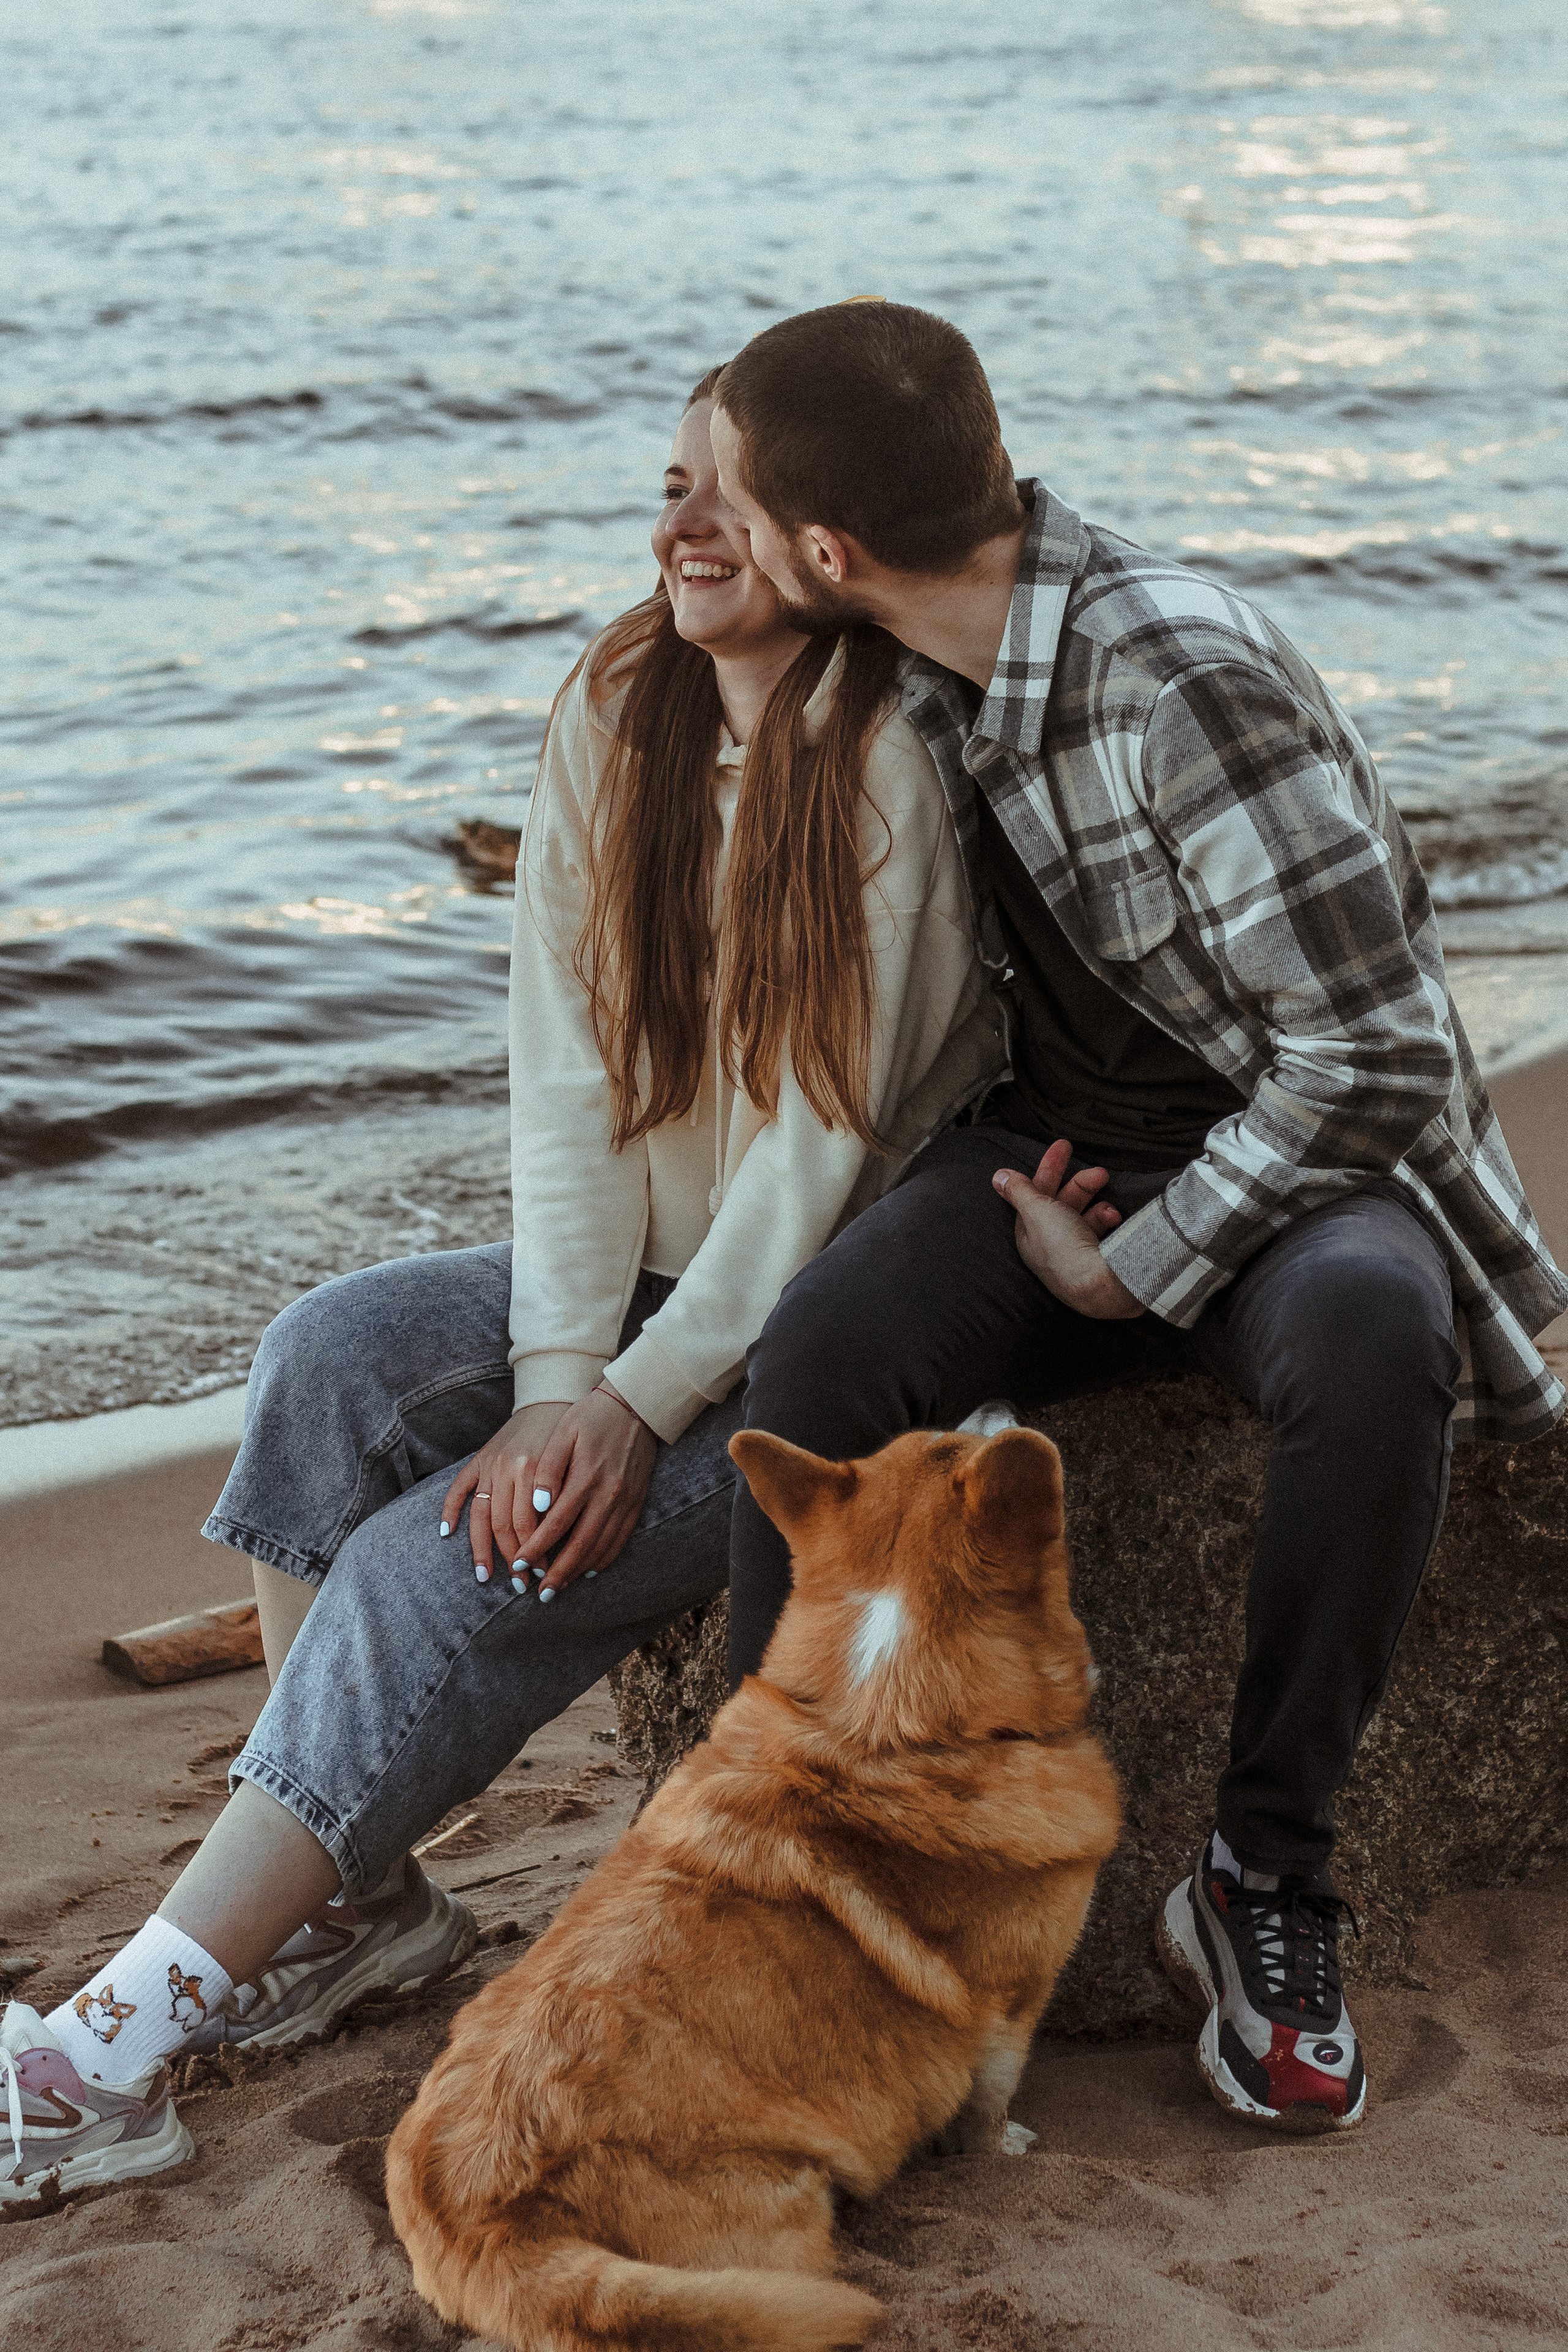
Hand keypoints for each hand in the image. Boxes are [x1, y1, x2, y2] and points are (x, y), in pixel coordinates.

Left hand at [441, 1390, 656, 1596]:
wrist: (637, 1404)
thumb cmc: (591, 1416)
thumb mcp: (563, 1432)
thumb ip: (548, 1469)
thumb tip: (538, 1504)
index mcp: (584, 1477)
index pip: (556, 1523)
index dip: (536, 1547)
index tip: (518, 1564)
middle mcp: (608, 1494)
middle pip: (580, 1544)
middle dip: (558, 1572)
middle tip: (539, 1594)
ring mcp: (625, 1501)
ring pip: (601, 1546)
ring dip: (579, 1571)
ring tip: (559, 1588)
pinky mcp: (637, 1502)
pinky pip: (620, 1539)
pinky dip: (605, 1559)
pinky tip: (590, 1570)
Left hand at [991, 1139, 1144, 1319]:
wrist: (1100, 1285)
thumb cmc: (1063, 1249)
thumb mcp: (1037, 1210)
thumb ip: (1019, 1190)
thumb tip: (998, 1176)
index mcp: (1030, 1235)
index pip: (1035, 1195)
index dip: (1048, 1170)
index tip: (1063, 1146)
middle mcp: (1051, 1246)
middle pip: (1063, 1204)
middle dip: (1082, 1185)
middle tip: (1100, 1172)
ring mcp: (1075, 1253)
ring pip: (1086, 1217)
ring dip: (1099, 1207)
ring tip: (1110, 1210)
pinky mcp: (1097, 1259)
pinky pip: (1103, 1232)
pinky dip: (1109, 1223)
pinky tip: (1115, 1222)